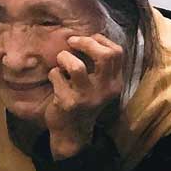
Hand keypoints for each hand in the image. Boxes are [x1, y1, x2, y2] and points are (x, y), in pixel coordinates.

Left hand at [45, 34, 123, 158]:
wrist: (71, 133)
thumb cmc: (83, 102)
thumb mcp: (98, 86)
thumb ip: (99, 67)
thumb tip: (90, 37)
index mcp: (115, 83)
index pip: (117, 52)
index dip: (100, 40)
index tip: (86, 40)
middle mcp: (105, 90)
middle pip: (105, 55)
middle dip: (85, 42)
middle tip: (72, 42)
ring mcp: (87, 97)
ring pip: (76, 65)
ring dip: (64, 57)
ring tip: (61, 62)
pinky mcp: (69, 103)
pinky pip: (57, 76)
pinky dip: (53, 74)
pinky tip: (55, 81)